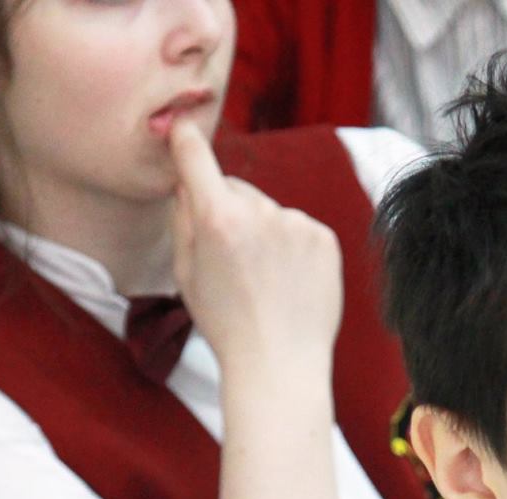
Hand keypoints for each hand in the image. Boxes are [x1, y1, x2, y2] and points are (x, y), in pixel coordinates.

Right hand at [167, 119, 341, 371]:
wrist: (280, 363)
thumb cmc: (226, 324)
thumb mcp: (185, 272)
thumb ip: (182, 218)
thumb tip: (185, 180)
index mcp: (217, 218)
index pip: (196, 156)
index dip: (186, 139)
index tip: (182, 126)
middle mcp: (261, 212)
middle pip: (235, 190)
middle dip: (227, 210)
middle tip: (229, 259)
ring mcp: (297, 223)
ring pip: (269, 211)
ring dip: (262, 231)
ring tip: (262, 279)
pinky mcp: (324, 238)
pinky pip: (297, 228)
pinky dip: (290, 246)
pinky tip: (286, 280)